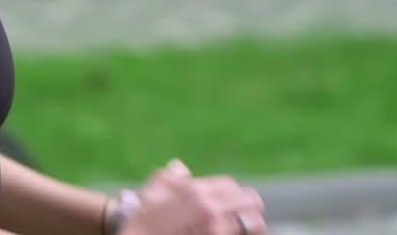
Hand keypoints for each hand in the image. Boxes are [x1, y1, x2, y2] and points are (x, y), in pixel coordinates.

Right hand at [120, 160, 267, 234]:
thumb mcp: (151, 194)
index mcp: (196, 191)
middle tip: (252, 213)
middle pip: (250, 202)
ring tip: (253, 226)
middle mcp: (210, 208)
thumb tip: (180, 169)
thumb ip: (169, 178)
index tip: (235, 200)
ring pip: (253, 223)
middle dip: (251, 207)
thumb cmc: (142, 223)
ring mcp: (217, 230)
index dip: (235, 193)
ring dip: (254, 224)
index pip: (231, 185)